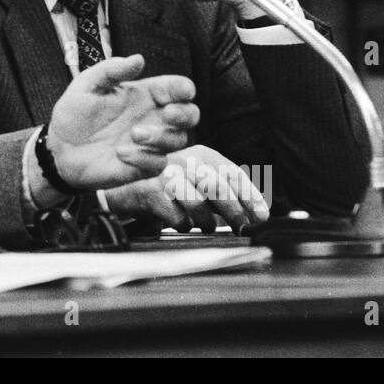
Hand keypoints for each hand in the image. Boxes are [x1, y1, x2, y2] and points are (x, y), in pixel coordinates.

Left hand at [46, 54, 197, 190]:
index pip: (175, 88)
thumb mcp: (87, 85)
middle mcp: (152, 118)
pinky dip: (145, 159)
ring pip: (179, 141)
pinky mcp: (142, 167)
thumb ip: (112, 69)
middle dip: (185, 114)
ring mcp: (149, 144)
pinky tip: (121, 153)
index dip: (184, 88)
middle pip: (189, 115)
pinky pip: (159, 165)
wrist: (59, 148)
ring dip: (161, 137)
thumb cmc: (75, 113)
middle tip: (167, 113)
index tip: (183, 90)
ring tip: (134, 134)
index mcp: (144, 95)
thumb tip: (138, 59)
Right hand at [102, 145, 270, 233]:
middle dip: (235, 211)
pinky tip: (180, 223)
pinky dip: (182, 224)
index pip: (231, 172)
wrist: (122, 189)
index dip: (249, 195)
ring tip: (207, 226)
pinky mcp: (149, 191)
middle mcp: (184, 159)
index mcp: (200, 154)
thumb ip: (221, 194)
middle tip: (244, 228)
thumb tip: (255, 214)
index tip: (262, 215)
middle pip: (217, 186)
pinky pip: (176, 216)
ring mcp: (165, 174)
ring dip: (207, 221)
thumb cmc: (165, 188)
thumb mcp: (196, 184)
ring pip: (198, 202)